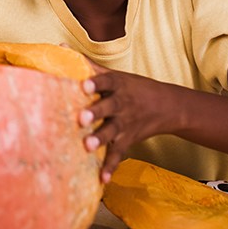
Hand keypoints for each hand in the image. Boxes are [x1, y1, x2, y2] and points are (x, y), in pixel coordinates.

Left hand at [79, 66, 179, 182]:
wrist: (167, 106)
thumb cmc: (132, 87)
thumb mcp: (114, 74)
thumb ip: (87, 64)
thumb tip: (60, 49)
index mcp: (118, 85)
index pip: (106, 82)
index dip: (96, 83)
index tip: (84, 84)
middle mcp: (122, 104)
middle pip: (109, 107)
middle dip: (95, 113)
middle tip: (81, 118)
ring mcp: (126, 123)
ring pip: (113, 132)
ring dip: (100, 139)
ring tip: (87, 146)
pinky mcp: (128, 140)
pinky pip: (119, 154)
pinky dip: (111, 167)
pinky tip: (102, 179)